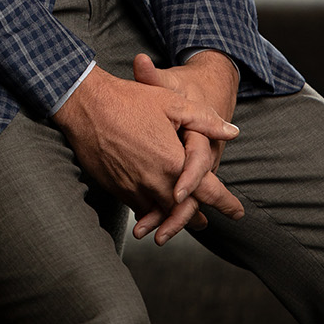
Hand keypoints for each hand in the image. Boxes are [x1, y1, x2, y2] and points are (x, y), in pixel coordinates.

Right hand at [51, 61, 242, 245]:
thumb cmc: (129, 100)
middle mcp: (155, 181)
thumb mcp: (172, 103)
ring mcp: (133, 188)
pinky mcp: (115, 188)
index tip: (238, 213)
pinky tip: (151, 209)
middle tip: (206, 223)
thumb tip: (232, 132)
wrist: (85, 104)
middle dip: (196, 217)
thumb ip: (205, 120)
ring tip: (180, 223)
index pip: (207, 192)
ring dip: (172, 219)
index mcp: (173, 162)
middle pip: (183, 210)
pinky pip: (138, 207)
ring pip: (159, 212)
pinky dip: (149, 211)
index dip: (226, 203)